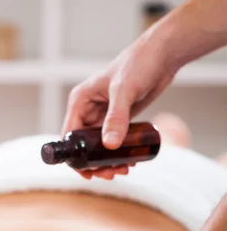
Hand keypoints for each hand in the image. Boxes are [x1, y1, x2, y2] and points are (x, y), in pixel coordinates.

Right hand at [63, 33, 176, 179]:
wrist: (162, 56)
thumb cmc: (140, 63)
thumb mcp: (125, 91)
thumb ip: (117, 117)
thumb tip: (109, 145)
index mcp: (80, 101)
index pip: (69, 136)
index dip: (75, 158)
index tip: (88, 173)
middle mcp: (88, 110)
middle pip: (83, 146)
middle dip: (94, 163)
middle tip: (110, 174)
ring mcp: (102, 116)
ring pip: (98, 148)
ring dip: (107, 162)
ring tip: (123, 170)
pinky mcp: (117, 120)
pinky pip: (112, 143)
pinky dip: (118, 155)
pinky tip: (129, 162)